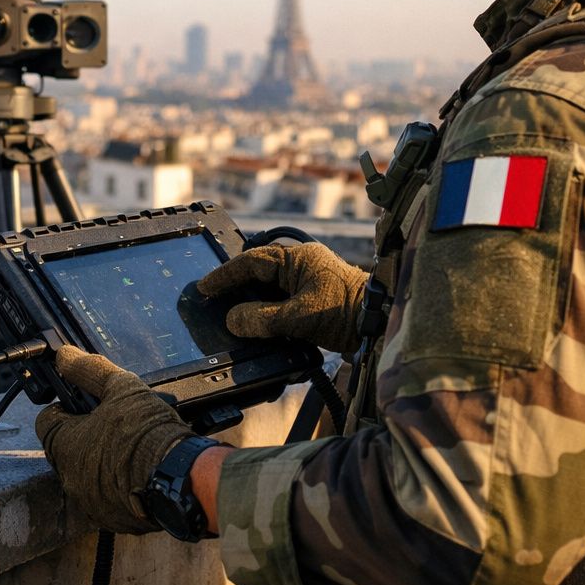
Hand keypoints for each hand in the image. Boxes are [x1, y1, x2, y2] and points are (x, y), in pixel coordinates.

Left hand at [34, 346, 193, 533]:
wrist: (180, 477)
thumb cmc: (147, 433)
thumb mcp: (121, 388)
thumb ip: (88, 370)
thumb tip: (65, 356)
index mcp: (64, 445)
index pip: (46, 421)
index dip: (64, 407)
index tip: (83, 404)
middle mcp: (69, 478)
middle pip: (67, 449)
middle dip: (85, 435)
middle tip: (112, 423)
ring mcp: (89, 502)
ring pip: (86, 475)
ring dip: (100, 462)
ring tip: (129, 447)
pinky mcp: (112, 519)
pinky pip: (106, 497)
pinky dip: (117, 485)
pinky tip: (138, 471)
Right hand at [197, 241, 367, 353]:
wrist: (380, 324)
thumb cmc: (345, 312)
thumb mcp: (298, 316)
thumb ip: (262, 318)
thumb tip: (233, 319)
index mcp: (297, 258)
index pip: (251, 262)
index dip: (225, 275)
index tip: (204, 287)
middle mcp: (301, 265)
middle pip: (258, 272)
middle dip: (236, 286)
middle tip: (212, 300)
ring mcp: (308, 282)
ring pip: (269, 288)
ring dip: (252, 301)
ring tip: (230, 314)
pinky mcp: (314, 300)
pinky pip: (281, 301)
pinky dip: (267, 312)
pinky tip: (257, 326)